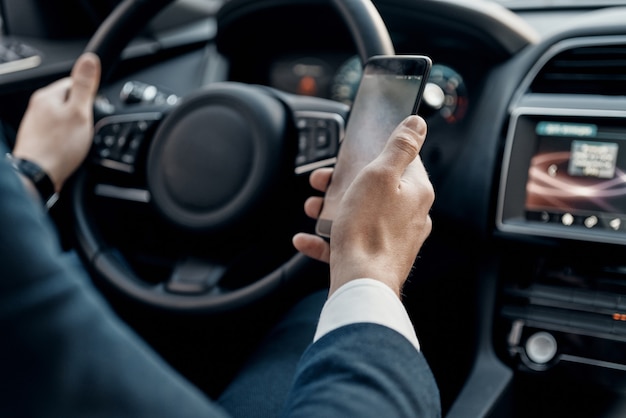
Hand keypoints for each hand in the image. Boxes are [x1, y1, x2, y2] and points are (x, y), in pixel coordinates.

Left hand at [12, 52, 100, 191]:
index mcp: (47, 96)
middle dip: (81, 114)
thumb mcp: (80, 112)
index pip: (74, 83)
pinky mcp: (38, 139)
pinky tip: (69, 149)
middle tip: (85, 129)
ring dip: (74, 128)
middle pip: (69, 102)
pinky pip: (58, 133)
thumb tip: (90, 59)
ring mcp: (36, 124)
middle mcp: (37, 107)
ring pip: (63, 118)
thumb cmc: (59, 147)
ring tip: (77, 141)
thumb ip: (85, 86)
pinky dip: (66, 139)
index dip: (88, 96)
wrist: (38, 175)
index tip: (92, 111)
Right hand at [293, 115, 433, 296]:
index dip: (375, 152)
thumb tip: (417, 124)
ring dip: (330, 208)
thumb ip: (399, 147)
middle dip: (343, 181)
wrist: (362, 284)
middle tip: (323, 180)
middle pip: (375, 187)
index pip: (403, 160)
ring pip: (359, 214)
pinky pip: (348, 242)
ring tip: (312, 208)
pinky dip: (325, 238)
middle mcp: (409, 215)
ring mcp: (392, 239)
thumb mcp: (380, 175)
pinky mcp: (374, 258)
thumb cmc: (369, 230)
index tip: (356, 152)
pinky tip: (306, 239)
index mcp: (415, 192)